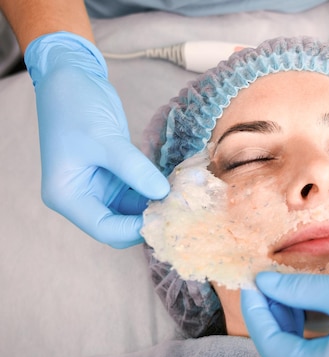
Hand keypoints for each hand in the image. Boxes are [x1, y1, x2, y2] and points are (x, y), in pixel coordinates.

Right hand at [24, 32, 168, 247]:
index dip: (136, 229)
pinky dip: (156, 190)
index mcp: (67, 196)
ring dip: (157, 205)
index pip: (105, 229)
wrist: (71, 78)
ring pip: (134, 211)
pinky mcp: (115, 176)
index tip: (167, 217)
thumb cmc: (75, 106)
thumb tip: (164, 194)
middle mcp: (82, 198)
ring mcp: (99, 187)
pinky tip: (177, 184)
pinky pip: (139, 192)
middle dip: (149, 220)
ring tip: (184, 196)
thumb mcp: (105, 139)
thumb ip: (134, 169)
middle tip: (182, 209)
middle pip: (120, 225)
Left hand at [241, 216, 328, 356]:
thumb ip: (296, 290)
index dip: (258, 311)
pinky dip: (321, 341)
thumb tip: (263, 284)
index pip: (273, 347)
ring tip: (300, 296)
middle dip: (277, 323)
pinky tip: (324, 310)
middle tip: (276, 287)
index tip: (252, 283)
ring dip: (298, 334)